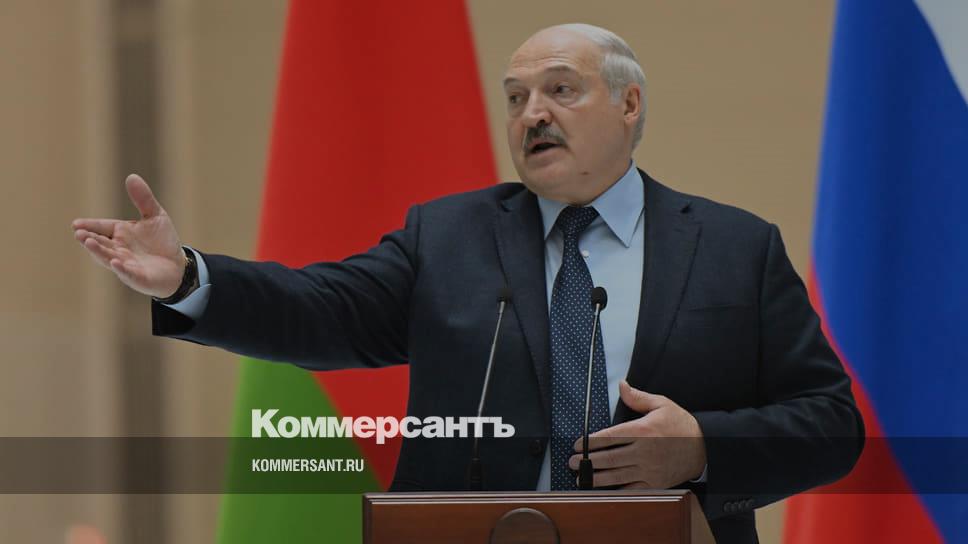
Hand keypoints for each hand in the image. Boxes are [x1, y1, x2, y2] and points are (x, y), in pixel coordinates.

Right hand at [72, 174, 185, 297]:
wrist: (178, 266)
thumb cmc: (162, 242)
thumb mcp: (156, 216)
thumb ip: (143, 199)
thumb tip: (131, 176)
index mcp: (120, 234)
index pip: (102, 227)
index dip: (90, 226)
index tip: (76, 224)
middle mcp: (119, 249)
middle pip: (101, 243)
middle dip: (90, 238)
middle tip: (79, 233)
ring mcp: (127, 265)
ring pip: (109, 258)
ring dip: (99, 252)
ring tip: (89, 243)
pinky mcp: (139, 278)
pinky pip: (128, 274)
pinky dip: (122, 269)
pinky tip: (116, 262)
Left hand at [568, 380, 705, 488]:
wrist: (704, 448)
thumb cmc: (681, 424)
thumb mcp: (661, 404)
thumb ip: (638, 397)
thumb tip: (622, 385)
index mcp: (644, 431)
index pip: (610, 437)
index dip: (591, 441)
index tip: (578, 444)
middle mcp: (644, 451)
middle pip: (609, 458)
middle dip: (588, 461)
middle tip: (573, 462)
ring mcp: (649, 470)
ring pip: (617, 476)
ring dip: (596, 477)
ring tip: (581, 477)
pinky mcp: (655, 483)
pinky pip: (631, 489)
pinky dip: (615, 490)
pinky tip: (602, 489)